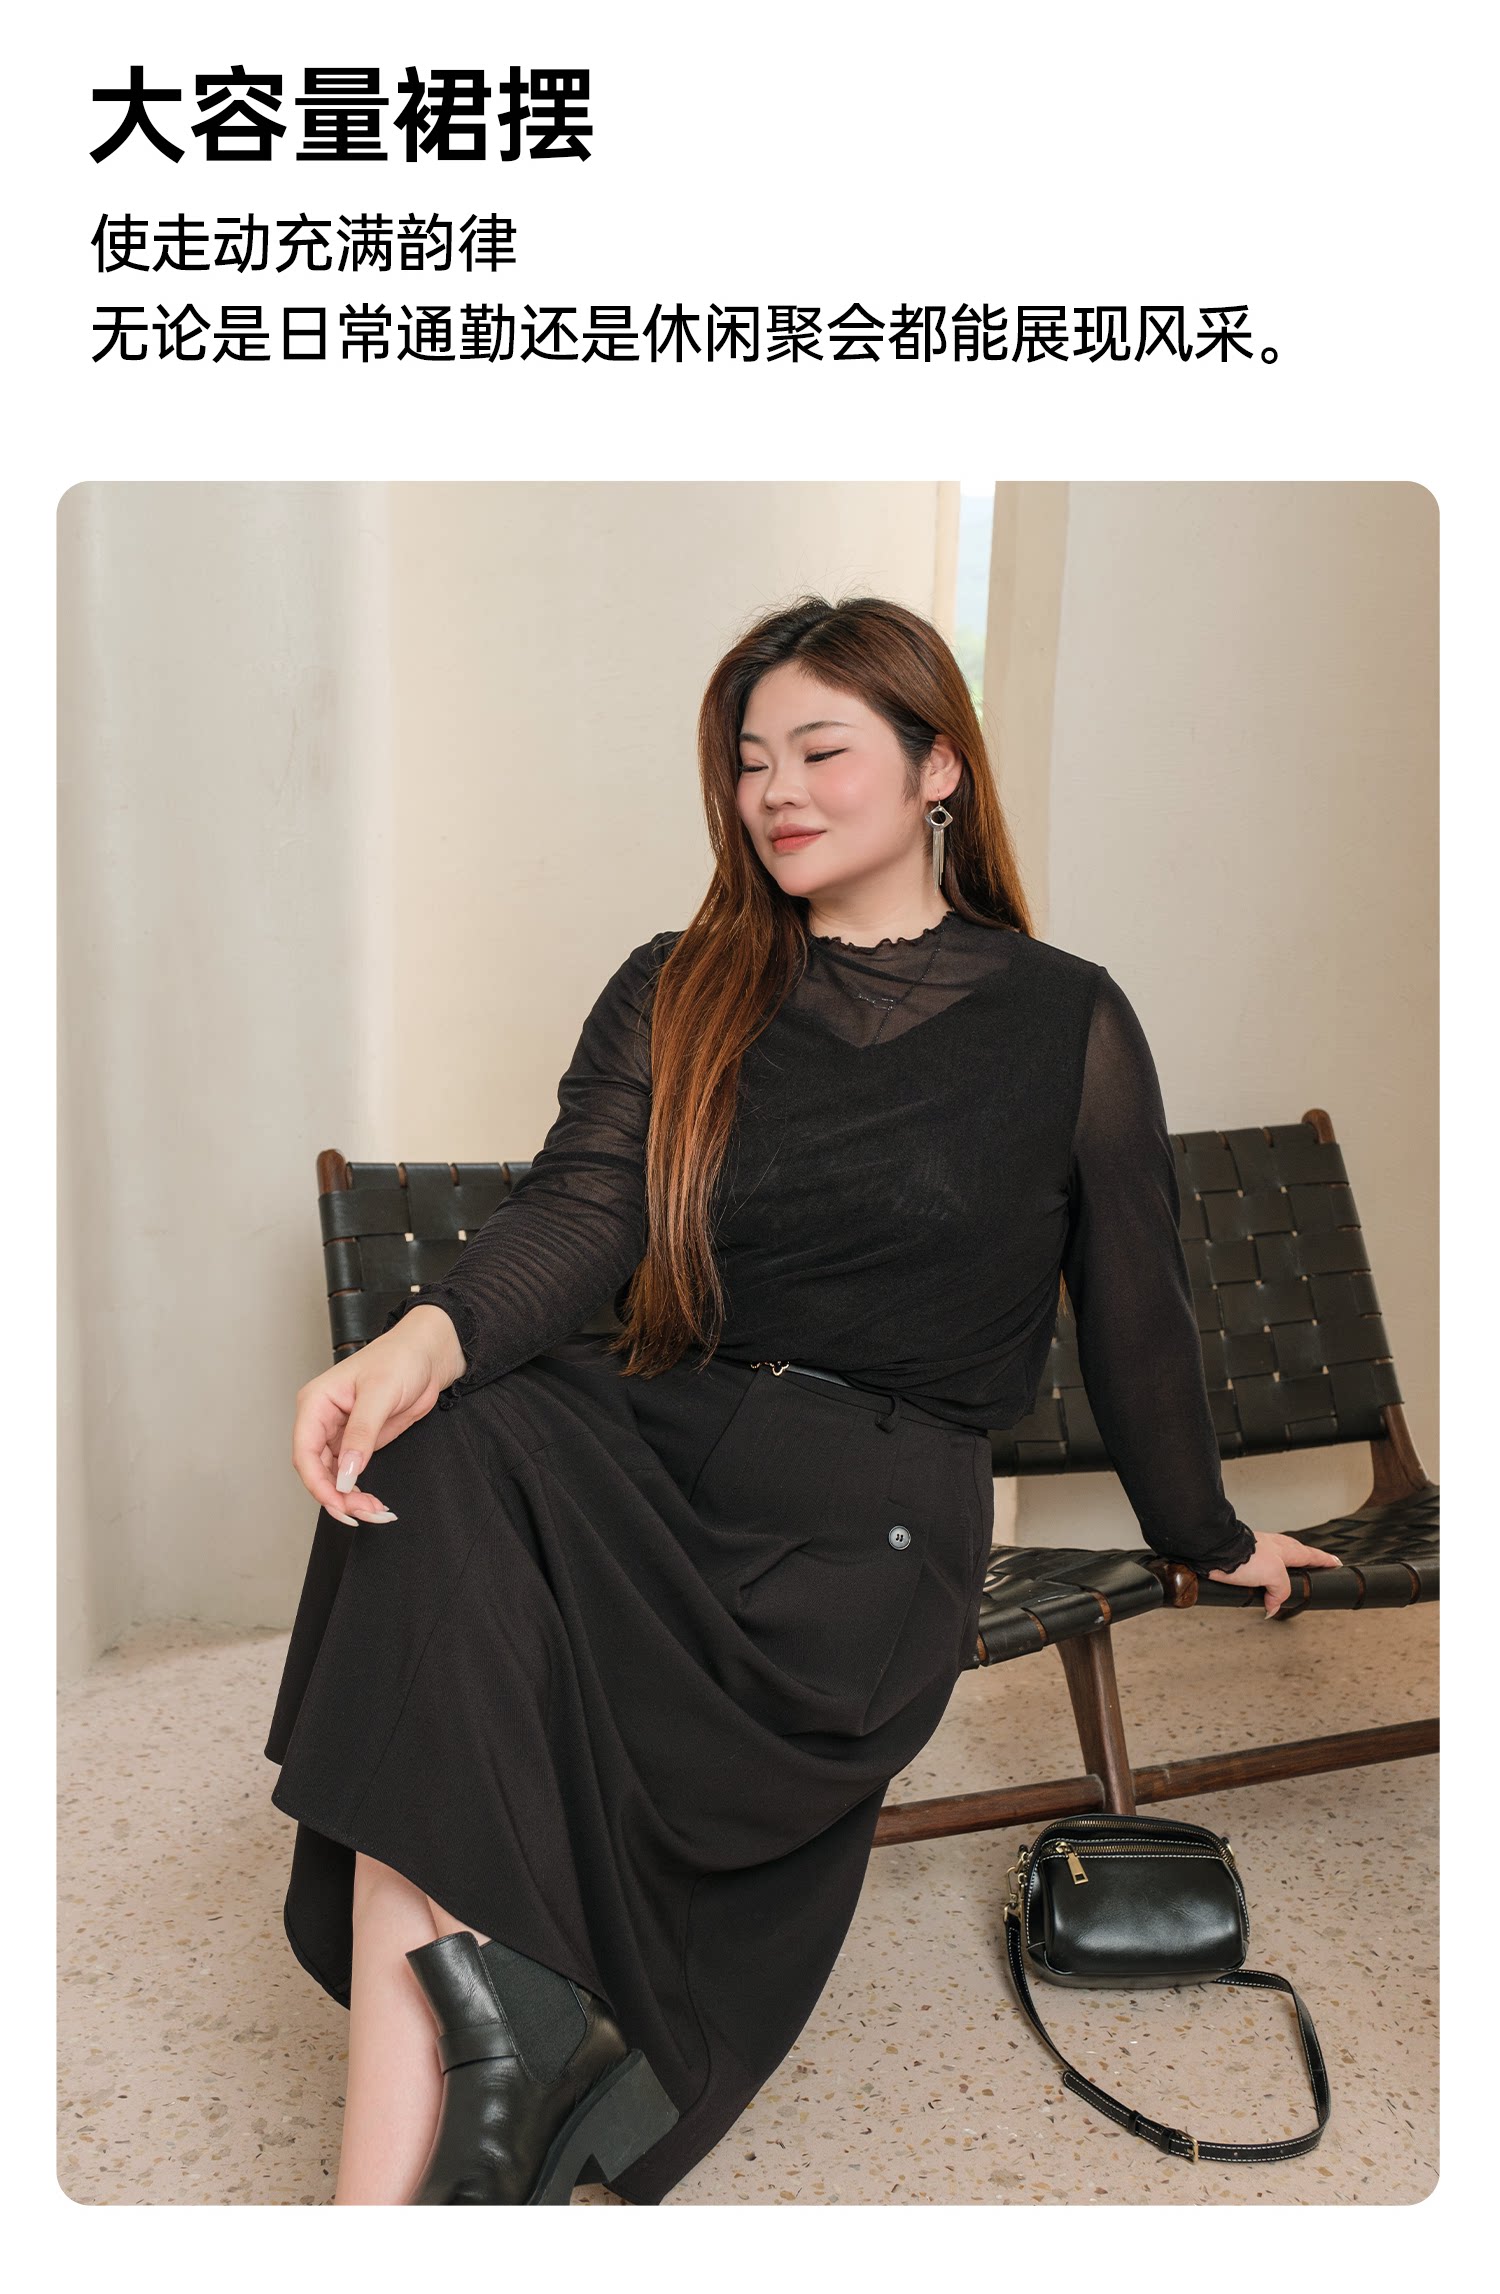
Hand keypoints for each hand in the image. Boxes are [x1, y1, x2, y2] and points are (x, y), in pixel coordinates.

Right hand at [291, 1306, 466, 1526]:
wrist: (428, 1355)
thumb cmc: (401, 1358)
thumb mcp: (380, 1393)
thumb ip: (361, 1434)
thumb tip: (346, 1473)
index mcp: (315, 1403)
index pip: (304, 1452)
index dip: (318, 1483)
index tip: (339, 1503)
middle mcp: (321, 1420)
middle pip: (316, 1471)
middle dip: (337, 1497)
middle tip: (364, 1513)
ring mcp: (339, 1434)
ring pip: (332, 1478)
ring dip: (349, 1499)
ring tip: (375, 1511)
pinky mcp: (358, 1443)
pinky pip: (350, 1475)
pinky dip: (359, 1492)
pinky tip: (373, 1503)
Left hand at [1205, 1530, 1341, 1616]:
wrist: (1214, 1550)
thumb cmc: (1243, 1554)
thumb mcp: (1273, 1574)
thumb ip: (1281, 1591)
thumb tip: (1274, 1606)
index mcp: (1285, 1549)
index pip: (1311, 1555)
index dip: (1325, 1561)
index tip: (1336, 1563)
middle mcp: (1273, 1548)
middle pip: (1296, 1555)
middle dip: (1306, 1563)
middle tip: (1315, 1570)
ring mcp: (1258, 1554)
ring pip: (1275, 1566)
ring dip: (1281, 1577)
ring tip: (1284, 1589)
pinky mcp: (1242, 1562)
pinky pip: (1258, 1575)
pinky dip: (1262, 1584)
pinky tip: (1258, 1592)